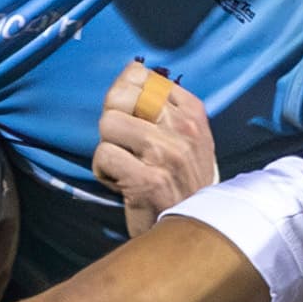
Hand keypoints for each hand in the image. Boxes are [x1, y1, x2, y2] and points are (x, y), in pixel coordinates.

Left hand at [92, 60, 216, 233]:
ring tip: (125, 164)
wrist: (198, 231)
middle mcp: (184, 130)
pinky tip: (122, 183)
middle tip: (123, 143)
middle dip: (112, 120)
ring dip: (108, 147)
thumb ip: (165, 105)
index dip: (123, 94)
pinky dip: (105, 172)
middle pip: (119, 97)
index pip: (141, 76)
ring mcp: (166, 155)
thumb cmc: (185, 181)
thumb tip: (131, 70)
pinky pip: (104, 156)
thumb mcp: (189, 137)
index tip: (130, 117)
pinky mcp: (147, 181)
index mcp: (193, 113)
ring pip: (108, 124)